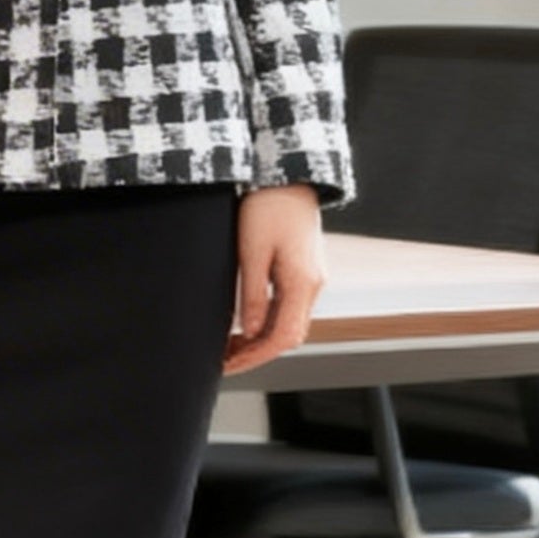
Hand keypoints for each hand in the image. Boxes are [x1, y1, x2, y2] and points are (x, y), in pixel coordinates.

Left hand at [223, 181, 325, 373]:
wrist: (288, 174)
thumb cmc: (269, 205)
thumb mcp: (252, 250)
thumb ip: (253, 294)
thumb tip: (250, 331)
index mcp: (302, 282)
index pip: (282, 337)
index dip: (254, 356)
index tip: (228, 363)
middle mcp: (313, 284)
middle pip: (289, 336)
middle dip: (257, 353)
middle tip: (225, 359)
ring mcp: (312, 278)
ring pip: (290, 323)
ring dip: (262, 339)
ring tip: (231, 344)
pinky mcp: (304, 270)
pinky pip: (290, 307)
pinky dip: (269, 322)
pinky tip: (248, 323)